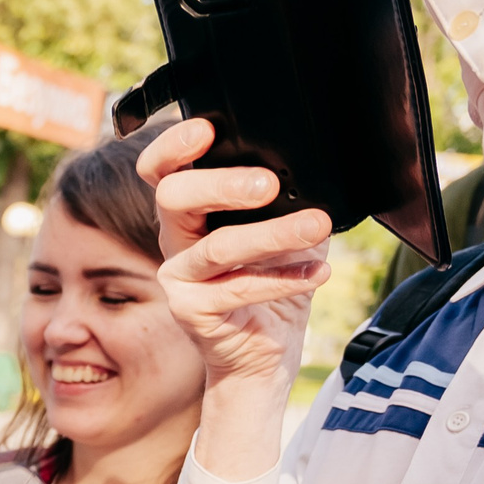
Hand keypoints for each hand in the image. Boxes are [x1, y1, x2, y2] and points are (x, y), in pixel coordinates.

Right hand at [141, 120, 331, 392]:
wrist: (265, 353)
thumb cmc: (275, 284)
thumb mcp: (289, 230)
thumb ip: (293, 201)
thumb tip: (320, 171)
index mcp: (192, 211)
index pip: (163, 170)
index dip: (173, 146)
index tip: (206, 131)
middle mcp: (175, 239)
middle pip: (173, 197)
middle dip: (220, 184)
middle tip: (268, 185)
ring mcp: (178, 277)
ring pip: (216, 246)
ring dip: (271, 234)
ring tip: (316, 226)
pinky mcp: (190, 311)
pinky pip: (236, 289)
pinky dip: (283, 278)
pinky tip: (317, 272)